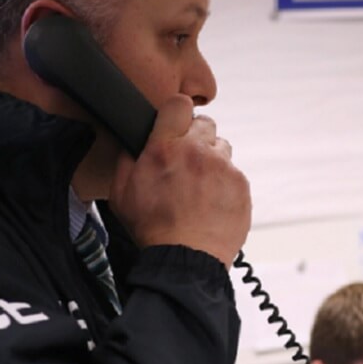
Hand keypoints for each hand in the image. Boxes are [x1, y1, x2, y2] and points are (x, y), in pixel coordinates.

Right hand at [109, 95, 250, 266]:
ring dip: (211, 160)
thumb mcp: (121, 194)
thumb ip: (126, 160)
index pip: (179, 104)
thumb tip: (131, 142)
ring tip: (199, 186)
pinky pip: (234, 173)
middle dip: (194, 137)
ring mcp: (223, 167)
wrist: (185, 259)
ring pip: (221, 147)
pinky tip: (211, 202)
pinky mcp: (241, 185)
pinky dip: (224, 183)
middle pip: (204, 123)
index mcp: (164, 148)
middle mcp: (196, 151)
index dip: (176, 112)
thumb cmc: (152, 229)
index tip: (175, 123)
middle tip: (185, 160)